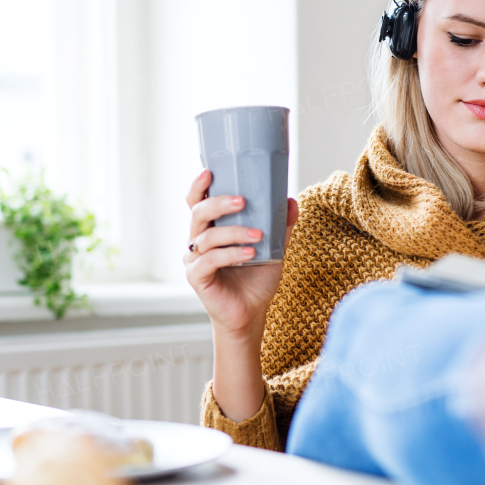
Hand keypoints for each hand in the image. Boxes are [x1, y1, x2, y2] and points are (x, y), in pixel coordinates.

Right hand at [183, 170, 298, 343]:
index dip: (199, 186)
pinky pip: (210, 260)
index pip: (197, 202)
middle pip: (198, 213)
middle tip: (243, 200)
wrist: (252, 313)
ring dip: (234, 232)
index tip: (210, 171)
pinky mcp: (196, 277)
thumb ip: (281, 226)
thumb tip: (290, 200)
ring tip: (258, 235)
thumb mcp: (273, 248)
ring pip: (206, 236)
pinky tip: (250, 253)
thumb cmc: (256, 279)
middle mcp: (197, 241)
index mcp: (211, 229)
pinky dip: (231, 254)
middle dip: (219, 203)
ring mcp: (194, 259)